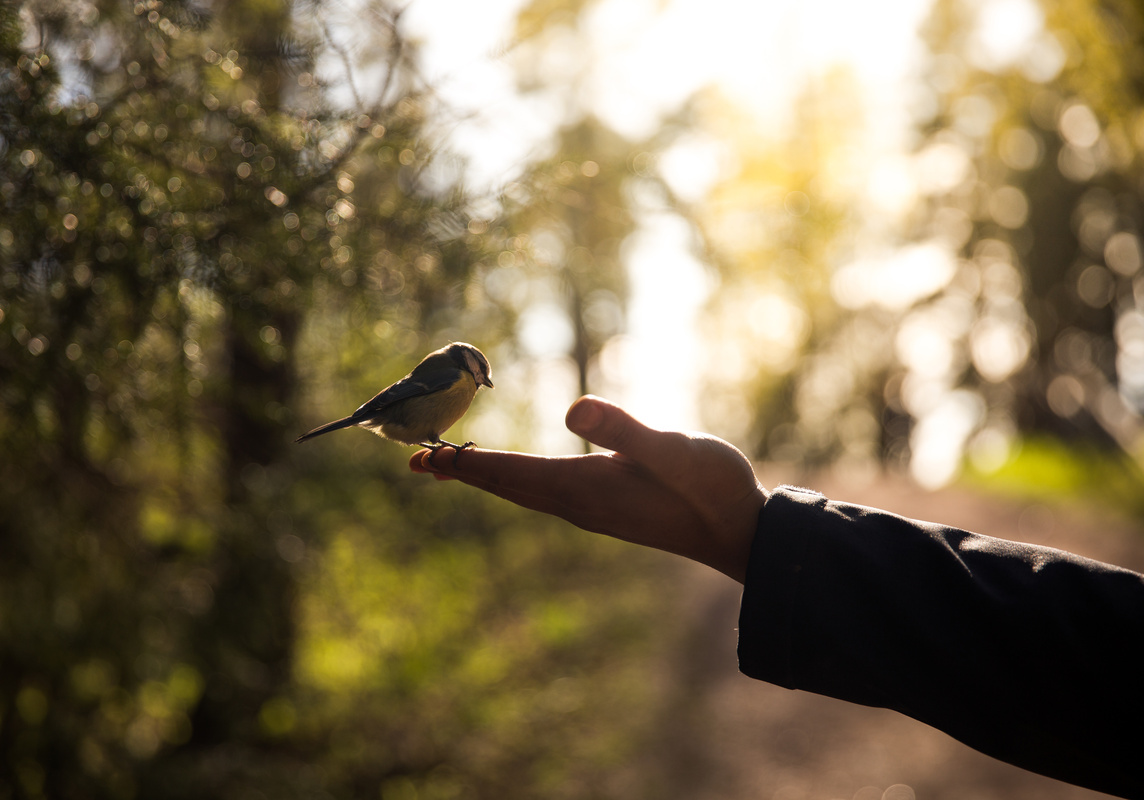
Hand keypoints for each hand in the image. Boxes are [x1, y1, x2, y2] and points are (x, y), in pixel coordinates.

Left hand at [409, 395, 765, 583]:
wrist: (740, 532)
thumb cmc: (712, 488)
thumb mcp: (675, 450)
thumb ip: (626, 429)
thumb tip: (573, 409)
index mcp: (586, 486)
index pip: (512, 472)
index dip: (466, 462)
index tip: (424, 455)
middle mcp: (579, 503)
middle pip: (508, 485)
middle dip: (462, 472)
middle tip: (417, 461)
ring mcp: (593, 510)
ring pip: (524, 492)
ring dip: (486, 478)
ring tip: (452, 467)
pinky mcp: (608, 509)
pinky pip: (545, 494)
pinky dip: (517, 480)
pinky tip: (520, 477)